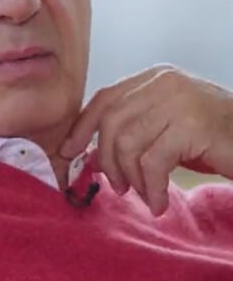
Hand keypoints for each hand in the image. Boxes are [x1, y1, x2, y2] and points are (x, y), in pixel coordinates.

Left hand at [60, 65, 232, 215]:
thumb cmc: (213, 139)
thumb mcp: (166, 127)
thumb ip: (132, 130)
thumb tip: (89, 154)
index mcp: (154, 78)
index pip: (105, 98)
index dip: (82, 127)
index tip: (68, 152)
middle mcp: (164, 83)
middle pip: (112, 122)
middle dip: (107, 159)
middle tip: (117, 186)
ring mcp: (179, 101)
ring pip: (128, 143)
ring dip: (131, 177)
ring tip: (143, 195)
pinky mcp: (193, 125)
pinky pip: (153, 162)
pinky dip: (151, 187)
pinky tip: (158, 202)